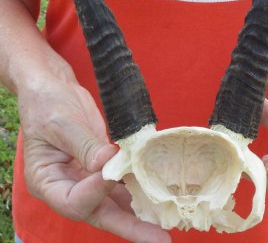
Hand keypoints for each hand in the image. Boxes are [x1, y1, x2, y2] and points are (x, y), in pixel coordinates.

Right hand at [18, 67, 170, 242]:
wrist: (56, 91)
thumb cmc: (49, 105)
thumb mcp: (61, 124)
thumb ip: (84, 146)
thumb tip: (108, 164)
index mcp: (48, 181)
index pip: (73, 200)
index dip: (96, 191)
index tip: (111, 170)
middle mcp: (69, 186)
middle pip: (99, 213)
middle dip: (130, 226)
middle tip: (159, 239)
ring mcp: (88, 178)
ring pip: (115, 203)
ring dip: (141, 213)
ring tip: (166, 224)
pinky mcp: (103, 167)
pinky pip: (122, 183)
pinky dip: (139, 189)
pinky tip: (158, 195)